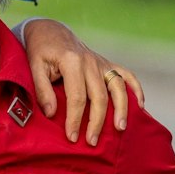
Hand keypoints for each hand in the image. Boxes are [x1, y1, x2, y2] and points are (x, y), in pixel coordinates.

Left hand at [19, 17, 143, 144]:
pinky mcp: (107, 63)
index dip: (75, 119)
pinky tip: (141, 105)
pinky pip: (126, 75)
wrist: (50, 31)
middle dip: (96, 122)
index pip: (77, 97)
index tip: (72, 137)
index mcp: (72, 61)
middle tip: (92, 142)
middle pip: (99, 96)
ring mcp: (101, 62)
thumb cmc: (40, 52)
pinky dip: (136, 89)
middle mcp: (90, 61)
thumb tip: (52, 113)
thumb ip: (42, 90)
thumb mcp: (33, 67)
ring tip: (120, 128)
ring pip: (117, 87)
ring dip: (121, 109)